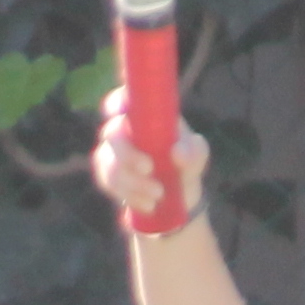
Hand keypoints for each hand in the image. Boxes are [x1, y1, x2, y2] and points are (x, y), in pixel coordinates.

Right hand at [91, 94, 209, 227]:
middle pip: (111, 133)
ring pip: (108, 163)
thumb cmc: (186, 163)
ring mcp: (111, 153)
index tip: (124, 114)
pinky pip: (108, 184)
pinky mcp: (108, 176)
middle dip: (127, 153)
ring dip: (132, 182)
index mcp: (143, 116)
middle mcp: (123, 130)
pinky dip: (130, 196)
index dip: (117, 103)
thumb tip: (177, 152)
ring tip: (159, 194)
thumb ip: (193, 151)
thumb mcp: (197, 156)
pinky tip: (149, 205)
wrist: (178, 196)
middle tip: (150, 168)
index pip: (122, 100)